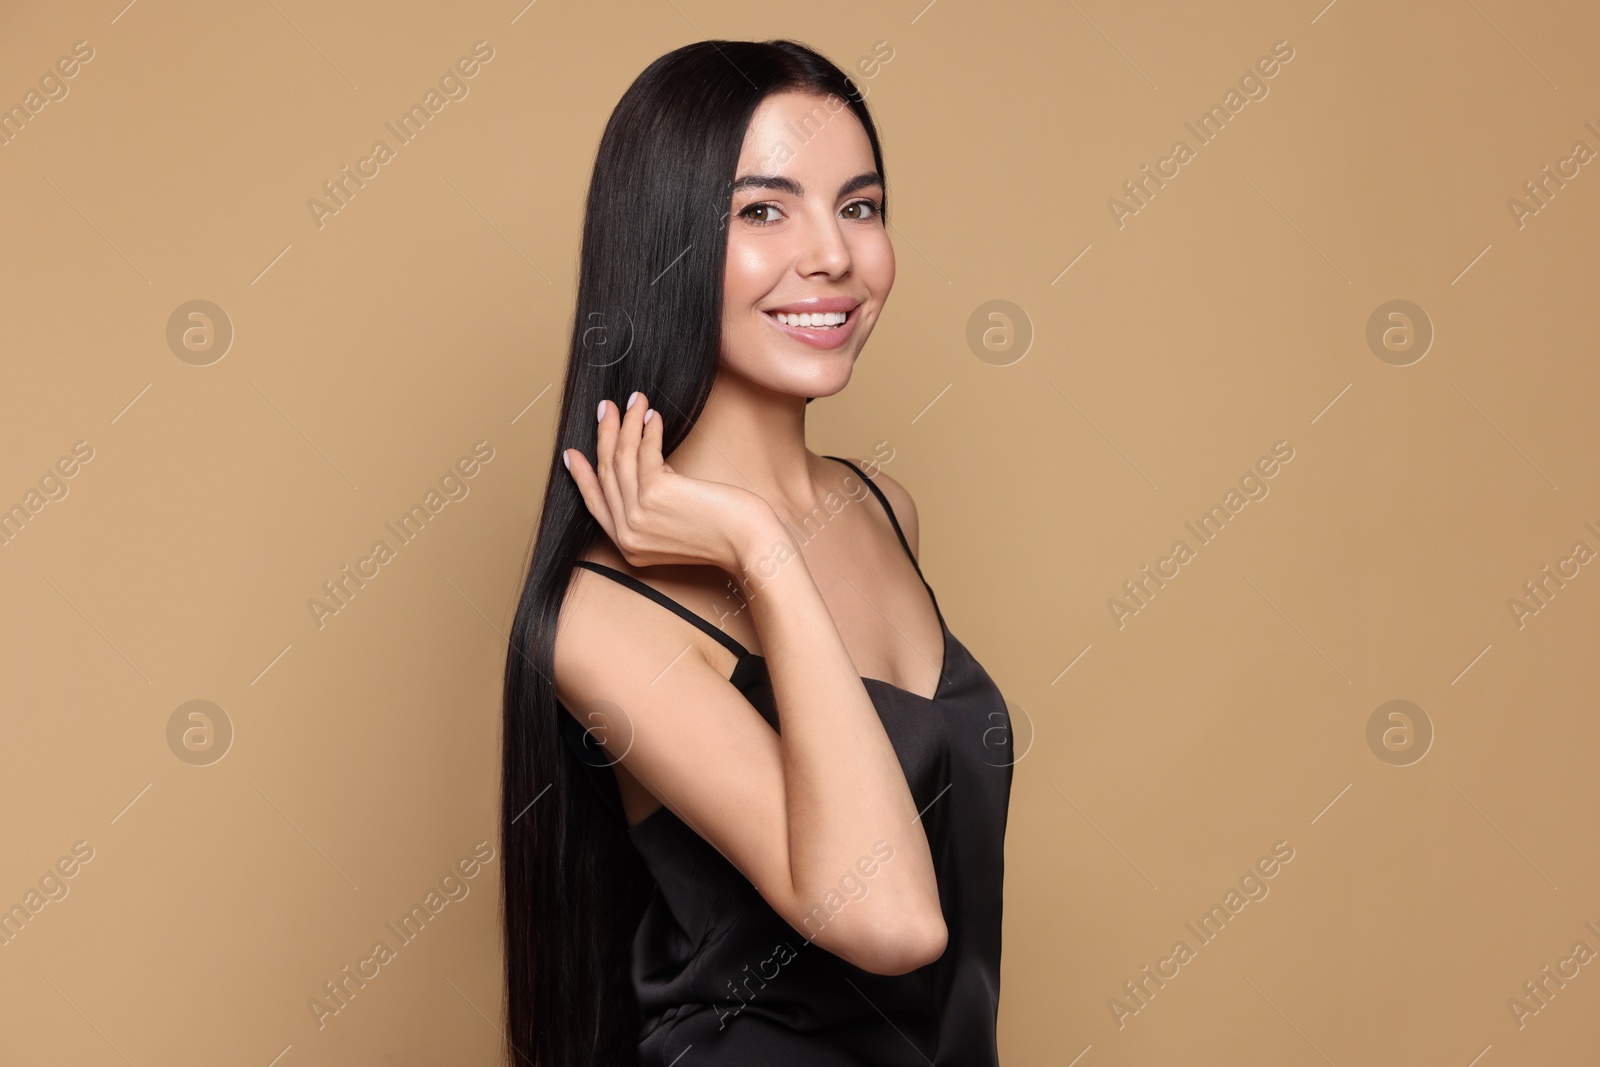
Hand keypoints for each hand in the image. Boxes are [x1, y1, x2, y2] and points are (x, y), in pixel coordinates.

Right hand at [564, 392, 774, 573]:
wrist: (748, 543)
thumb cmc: (723, 533)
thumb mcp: (675, 526)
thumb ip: (652, 507)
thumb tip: (644, 465)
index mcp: (629, 548)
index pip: (596, 505)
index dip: (583, 477)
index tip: (573, 454)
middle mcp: (627, 535)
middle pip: (606, 475)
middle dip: (604, 436)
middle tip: (605, 409)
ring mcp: (638, 516)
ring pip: (622, 459)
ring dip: (626, 423)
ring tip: (634, 401)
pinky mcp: (654, 493)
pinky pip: (644, 452)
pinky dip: (648, 429)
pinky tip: (653, 416)